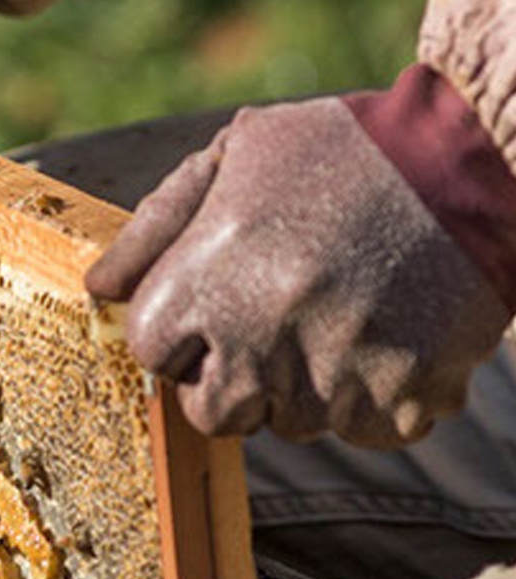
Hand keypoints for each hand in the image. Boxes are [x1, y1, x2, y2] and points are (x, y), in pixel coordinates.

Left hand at [84, 86, 515, 446]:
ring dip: (309, 384)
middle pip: (212, 413)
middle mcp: (263, 333)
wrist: (481, 150)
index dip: (181, 334)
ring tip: (346, 309)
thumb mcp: (234, 155)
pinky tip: (391, 333)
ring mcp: (334, 373)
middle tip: (276, 324)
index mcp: (210, 276)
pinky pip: (367, 430)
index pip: (152, 354)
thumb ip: (156, 225)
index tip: (216, 307)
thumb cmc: (345, 147)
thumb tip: (100, 289)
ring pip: (293, 425)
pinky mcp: (404, 397)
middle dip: (232, 381)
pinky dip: (377, 397)